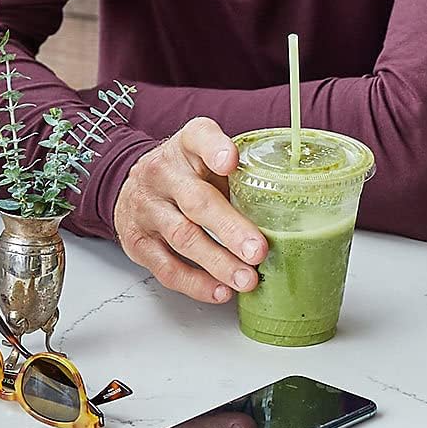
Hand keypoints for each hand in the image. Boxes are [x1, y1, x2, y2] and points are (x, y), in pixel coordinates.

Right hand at [113, 117, 267, 303]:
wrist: (135, 188)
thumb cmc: (185, 174)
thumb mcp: (206, 158)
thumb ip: (237, 173)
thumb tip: (291, 210)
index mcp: (185, 146)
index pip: (198, 137)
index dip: (214, 148)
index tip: (230, 162)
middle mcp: (161, 173)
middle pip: (196, 200)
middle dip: (230, 228)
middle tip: (258, 250)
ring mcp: (146, 207)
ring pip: (182, 237)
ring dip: (218, 263)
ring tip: (247, 279)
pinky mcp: (137, 241)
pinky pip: (166, 267)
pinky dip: (195, 283)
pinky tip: (219, 290)